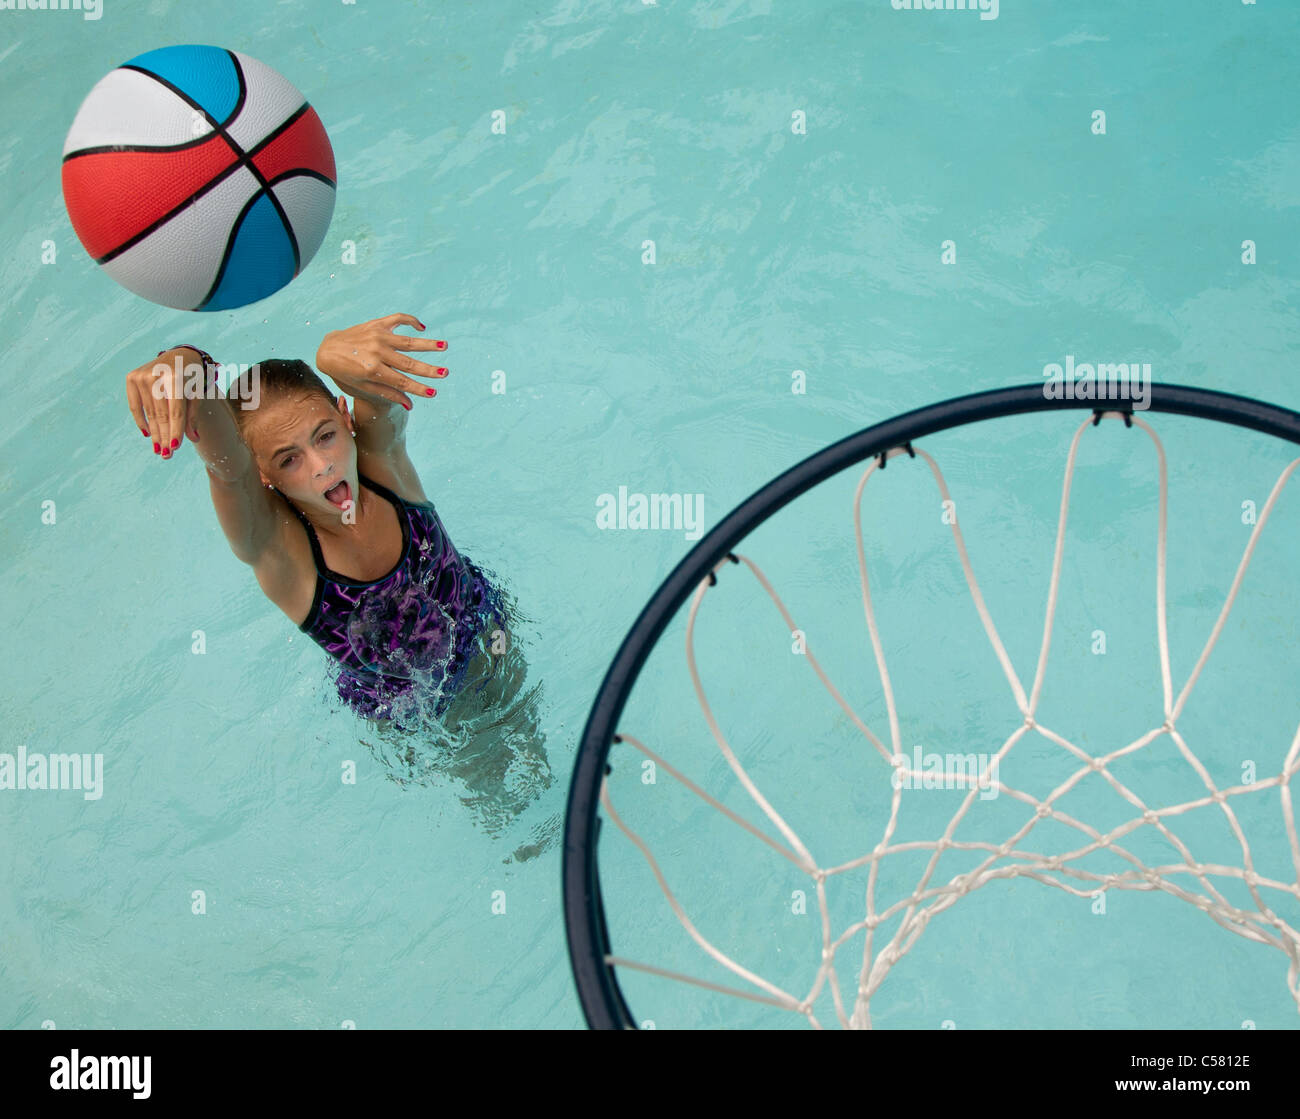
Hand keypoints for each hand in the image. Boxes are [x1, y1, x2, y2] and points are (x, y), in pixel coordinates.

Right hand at [126, 347, 203, 458]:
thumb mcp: (197, 393)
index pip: (175, 411)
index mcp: (175, 378)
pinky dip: (142, 421)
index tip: (175, 447)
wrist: (180, 355)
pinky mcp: (131, 378)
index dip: (175, 430)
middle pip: (161, 414)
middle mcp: (156, 376)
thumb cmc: (193, 378)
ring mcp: (141, 376)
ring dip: (155, 433)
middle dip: (165, 436)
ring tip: (160, 450)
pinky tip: (148, 435)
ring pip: (150, 413)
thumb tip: (193, 439)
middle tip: (167, 455)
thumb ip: (193, 415)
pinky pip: (135, 406)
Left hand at [315, 313, 447, 410]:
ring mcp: (377, 336)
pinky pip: (398, 319)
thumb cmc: (345, 373)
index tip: (433, 392)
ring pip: (408, 341)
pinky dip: (411, 321)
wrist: (327, 350)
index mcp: (372, 370)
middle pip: (408, 363)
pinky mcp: (377, 324)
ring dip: (427, 344)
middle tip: (445, 373)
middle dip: (428, 370)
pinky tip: (422, 327)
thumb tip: (411, 405)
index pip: (402, 381)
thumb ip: (388, 393)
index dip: (418, 388)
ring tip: (444, 346)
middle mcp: (377, 352)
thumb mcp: (363, 387)